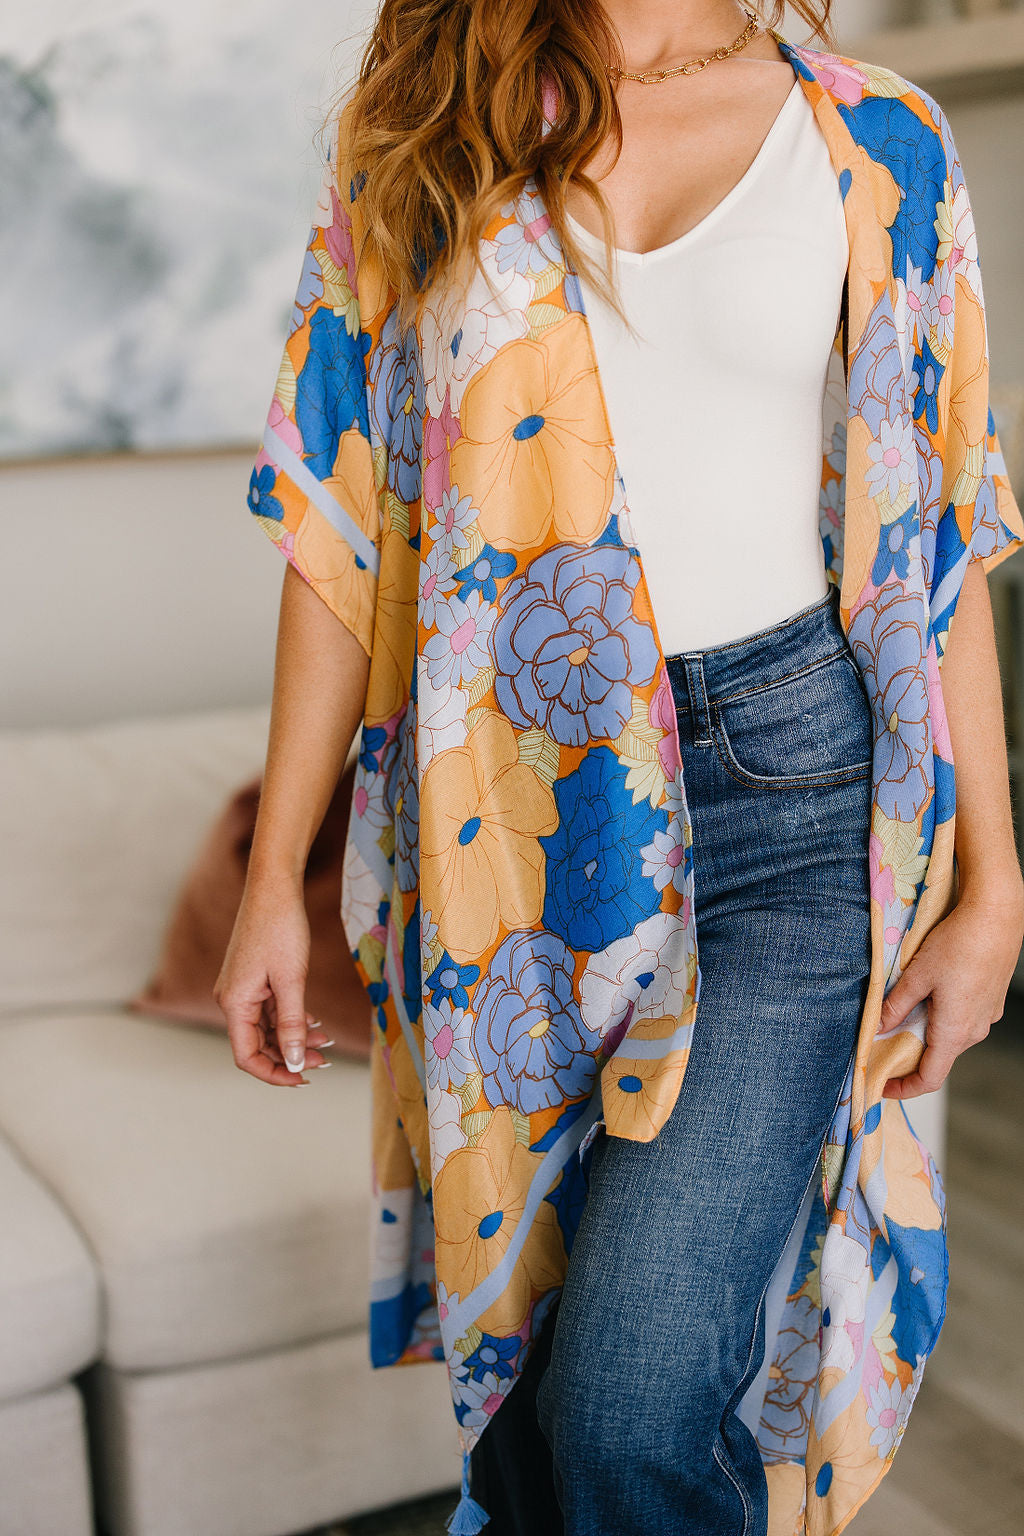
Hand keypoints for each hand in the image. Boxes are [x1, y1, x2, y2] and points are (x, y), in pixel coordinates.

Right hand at [213, 875, 333, 1085]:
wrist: (275, 888)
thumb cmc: (281, 929)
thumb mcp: (291, 980)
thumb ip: (292, 1023)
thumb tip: (292, 1062)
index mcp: (234, 1003)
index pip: (246, 1056)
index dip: (273, 1073)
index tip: (303, 1078)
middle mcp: (233, 1000)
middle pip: (259, 1044)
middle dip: (290, 1055)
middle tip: (324, 1059)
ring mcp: (243, 989)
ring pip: (268, 1028)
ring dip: (295, 1037)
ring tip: (326, 1041)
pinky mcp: (254, 979)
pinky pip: (271, 1010)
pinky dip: (292, 1019)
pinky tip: (315, 1021)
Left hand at [877, 882, 1023, 1098]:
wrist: (996, 915)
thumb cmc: (958, 944)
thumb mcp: (917, 976)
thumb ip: (895, 1006)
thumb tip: (877, 1027)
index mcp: (955, 1032)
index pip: (929, 1079)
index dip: (903, 1088)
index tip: (882, 1086)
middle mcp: (975, 1030)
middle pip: (938, 1056)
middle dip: (908, 1054)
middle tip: (881, 1043)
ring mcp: (987, 1016)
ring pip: (950, 1035)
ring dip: (924, 1031)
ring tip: (900, 1012)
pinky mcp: (991, 1000)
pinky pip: (962, 1018)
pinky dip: (941, 1016)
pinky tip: (927, 993)